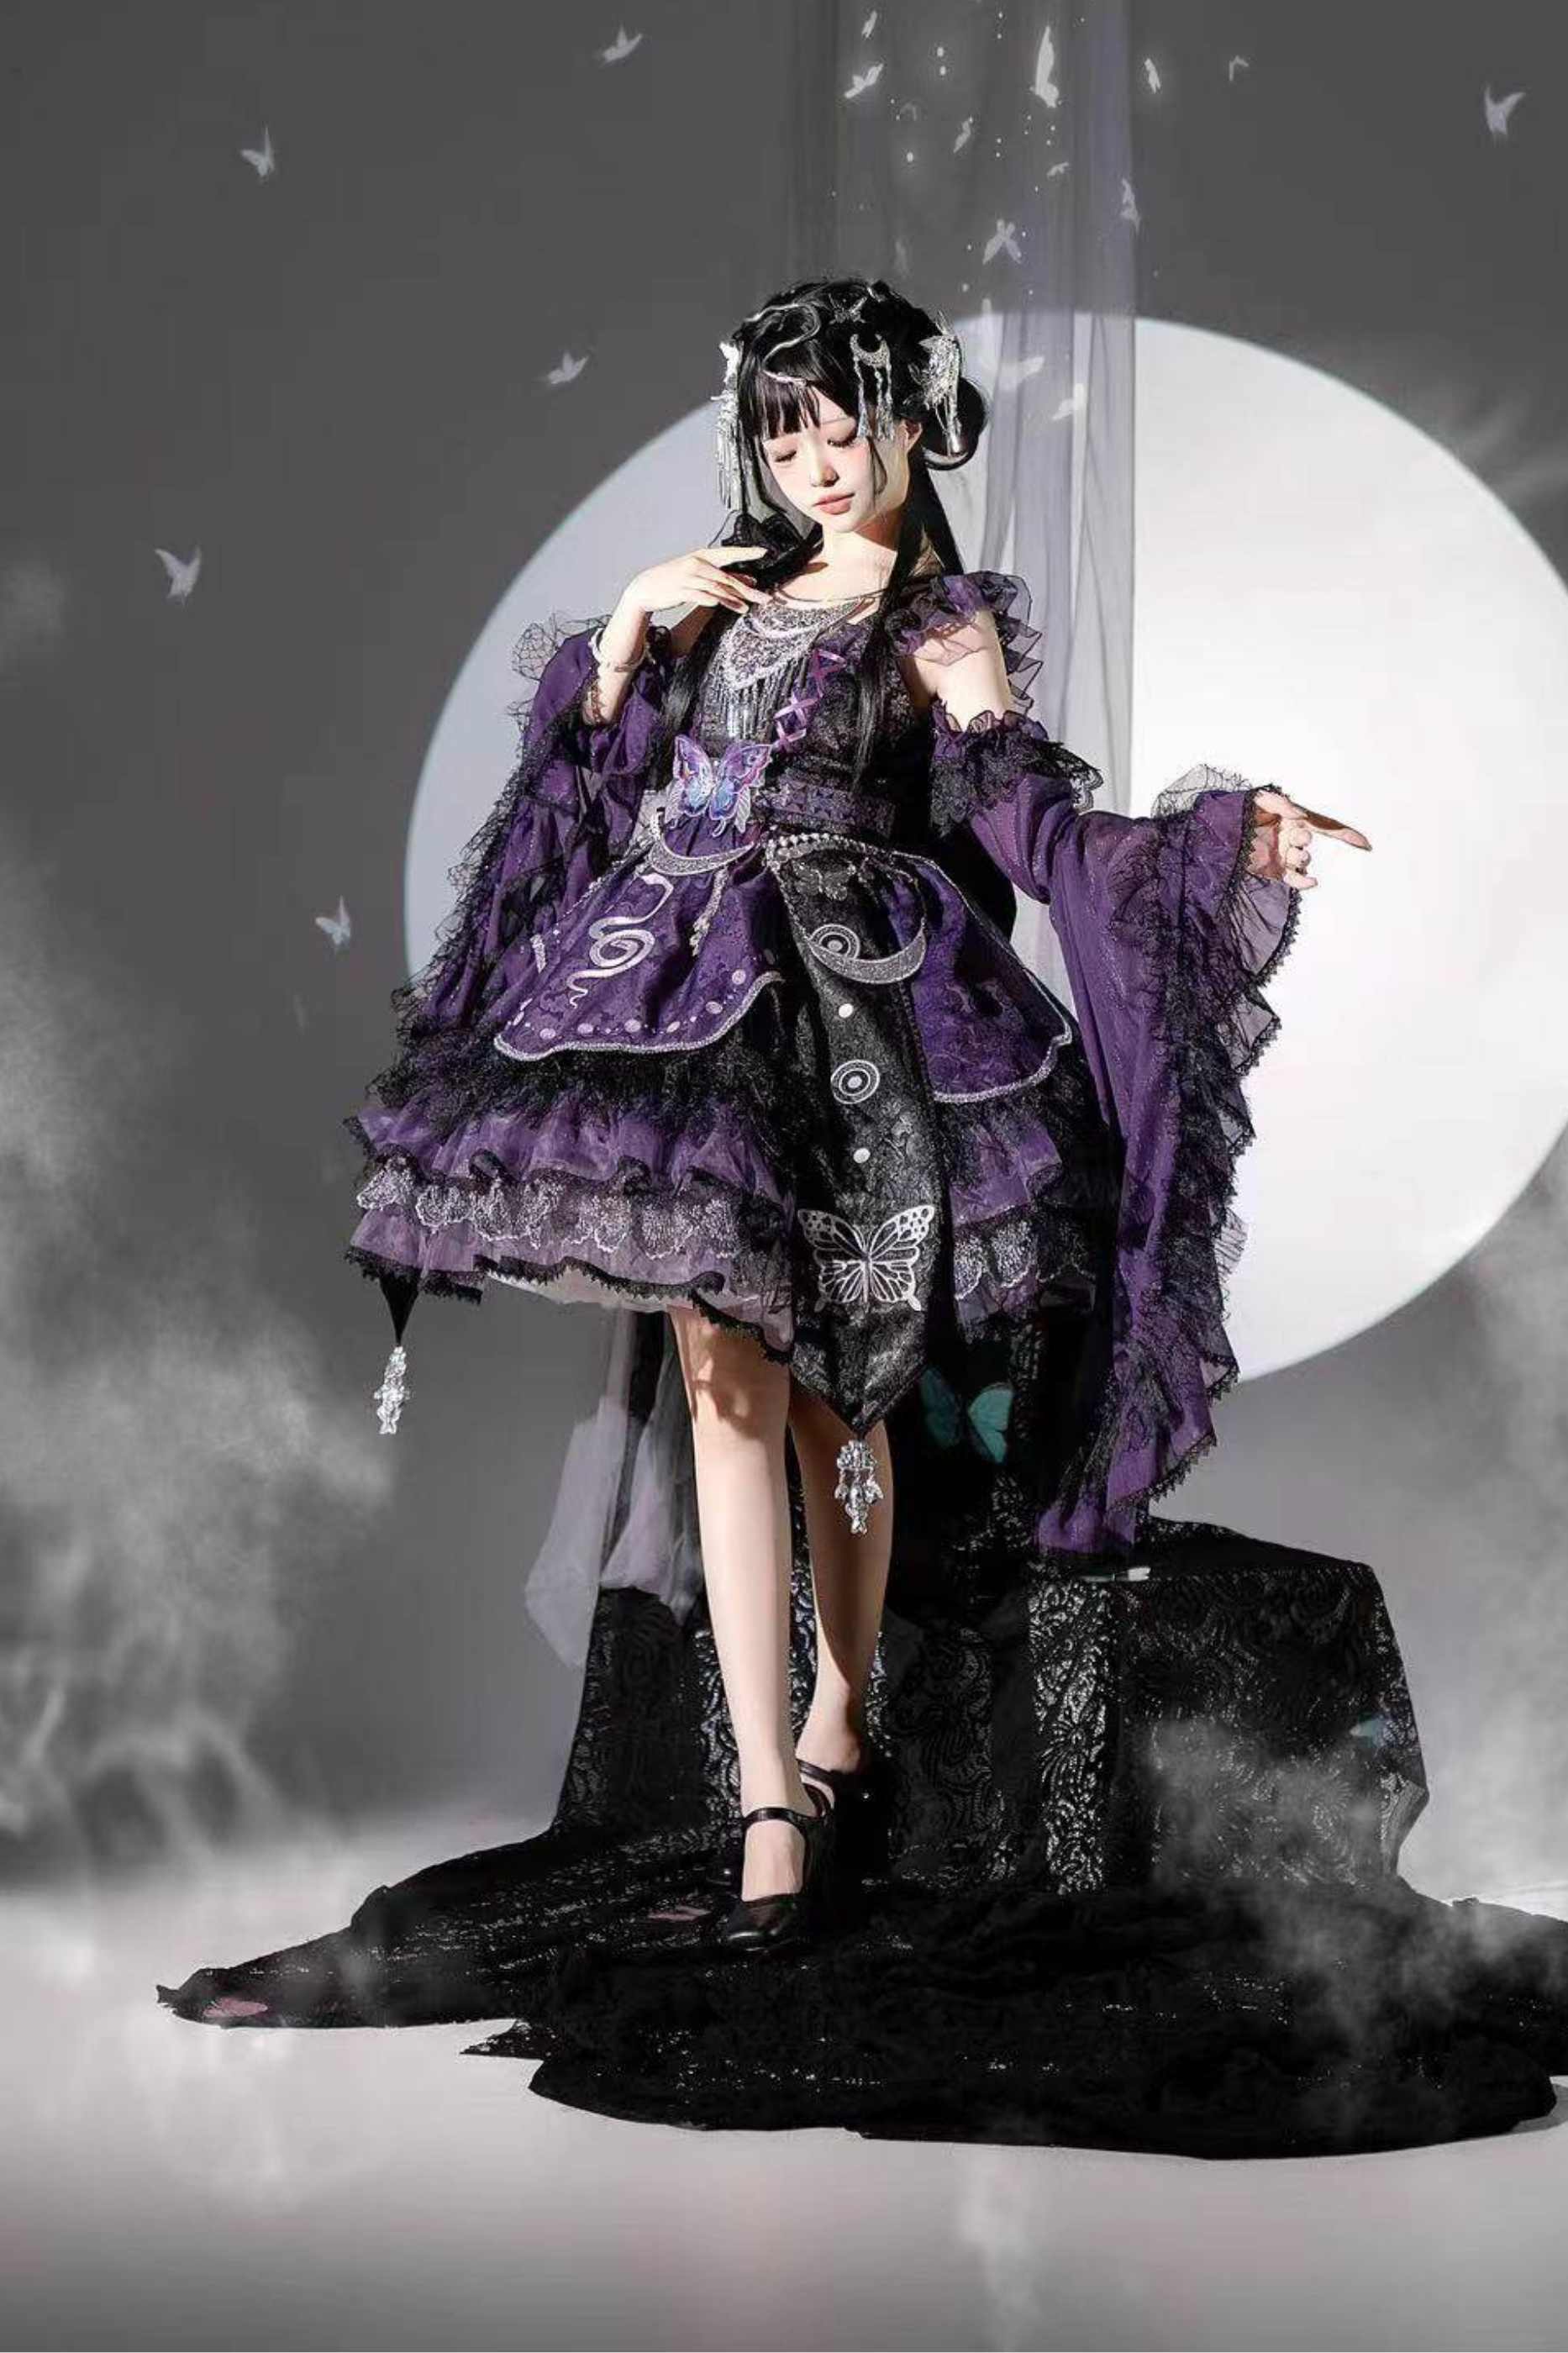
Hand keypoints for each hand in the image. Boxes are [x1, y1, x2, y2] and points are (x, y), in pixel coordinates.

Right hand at [627, 544, 774, 618]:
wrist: (645, 588)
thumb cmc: (675, 580)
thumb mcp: (700, 574)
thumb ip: (725, 577)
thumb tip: (749, 580)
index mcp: (702, 556)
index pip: (729, 553)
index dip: (747, 552)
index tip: (764, 552)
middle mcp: (696, 564)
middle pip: (727, 577)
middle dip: (747, 588)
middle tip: (765, 597)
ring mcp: (688, 577)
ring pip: (716, 588)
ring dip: (733, 599)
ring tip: (745, 608)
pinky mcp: (681, 590)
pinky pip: (701, 596)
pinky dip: (712, 600)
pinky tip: (721, 605)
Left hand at [1247, 787, 1371, 891]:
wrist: (1218, 830)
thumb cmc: (1241, 809)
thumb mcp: (1260, 799)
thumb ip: (1281, 804)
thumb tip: (1300, 815)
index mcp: (1295, 819)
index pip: (1327, 827)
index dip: (1347, 835)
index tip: (1366, 844)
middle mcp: (1292, 838)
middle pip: (1309, 843)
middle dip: (1304, 840)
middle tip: (1295, 836)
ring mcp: (1284, 855)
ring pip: (1303, 862)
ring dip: (1301, 859)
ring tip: (1290, 853)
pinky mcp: (1273, 870)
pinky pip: (1294, 879)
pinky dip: (1304, 883)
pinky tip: (1312, 882)